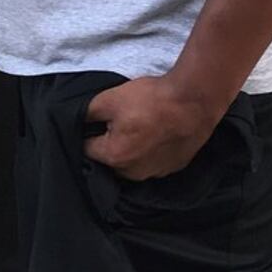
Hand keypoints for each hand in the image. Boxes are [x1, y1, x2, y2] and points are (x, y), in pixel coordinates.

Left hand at [82, 76, 219, 181]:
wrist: (194, 100)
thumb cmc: (151, 100)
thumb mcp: (109, 99)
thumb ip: (87, 113)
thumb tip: (76, 121)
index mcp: (113, 156)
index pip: (86, 149)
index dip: (89, 132)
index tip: (98, 121)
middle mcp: (132, 172)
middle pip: (110, 159)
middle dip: (110, 143)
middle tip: (122, 121)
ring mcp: (155, 172)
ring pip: (132, 163)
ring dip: (132, 149)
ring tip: (142, 126)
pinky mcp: (173, 168)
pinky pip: (153, 163)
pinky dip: (152, 151)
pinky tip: (158, 133)